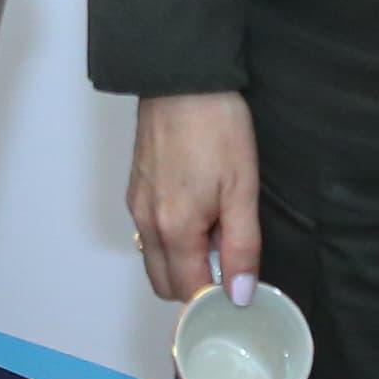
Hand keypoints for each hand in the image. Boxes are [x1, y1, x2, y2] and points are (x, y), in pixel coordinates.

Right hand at [126, 90, 259, 306]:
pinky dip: (171, 239)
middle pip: (165, 284)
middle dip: (196, 286)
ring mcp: (137, 206)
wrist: (181, 79)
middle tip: (230, 262)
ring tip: (217, 231)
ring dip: (183, 262)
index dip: (216, 300)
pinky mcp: (135, 189)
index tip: (240, 290)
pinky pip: (149, 233)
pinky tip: (198, 211)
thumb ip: (242, 246)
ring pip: (155, 259)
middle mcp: (147, 224)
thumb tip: (240, 294)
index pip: (189, 293)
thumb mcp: (242, 188)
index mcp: (175, 229)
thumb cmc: (216, 127)